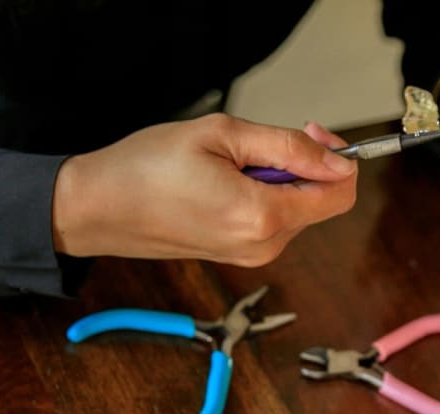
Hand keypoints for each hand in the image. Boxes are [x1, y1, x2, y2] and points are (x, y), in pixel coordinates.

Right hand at [52, 114, 356, 264]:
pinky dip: (262, 197)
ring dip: (278, 181)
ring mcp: (252, 256)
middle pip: (319, 202)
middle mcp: (264, 245)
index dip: (337, 157)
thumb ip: (289, 148)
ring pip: (296, 210)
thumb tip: (339, 161)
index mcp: (263, 216)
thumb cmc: (148, 167)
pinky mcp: (238, 256)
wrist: (99, 208)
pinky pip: (272, 221)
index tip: (310, 133)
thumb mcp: (223, 135)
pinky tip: (223, 185)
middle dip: (303, 166)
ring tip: (228, 166)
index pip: (339, 194)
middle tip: (256, 142)